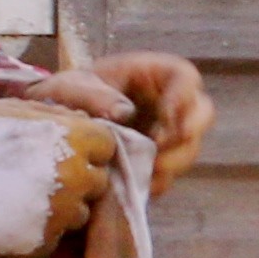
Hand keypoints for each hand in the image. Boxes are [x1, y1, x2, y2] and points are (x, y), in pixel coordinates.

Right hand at [0, 103, 119, 257]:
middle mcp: (79, 177)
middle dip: (79, 179)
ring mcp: (63, 213)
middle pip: (98, 182)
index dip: (89, 148)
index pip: (108, 145)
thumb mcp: (15, 108)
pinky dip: (40, 229)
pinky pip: (55, 236)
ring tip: (23, 197)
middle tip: (41, 176)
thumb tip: (82, 120)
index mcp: (77, 139)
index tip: (66, 151)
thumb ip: (57, 115)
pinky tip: (12, 216)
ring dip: (62, 207)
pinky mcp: (43, 242)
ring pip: (80, 213)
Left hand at [40, 50, 215, 186]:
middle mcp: (169, 102)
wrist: (56, 120)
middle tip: (158, 150)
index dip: (182, 98)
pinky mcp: (158, 158)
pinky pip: (172, 172)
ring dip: (173, 162)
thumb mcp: (72, 87)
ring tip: (145, 171)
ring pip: (191, 147)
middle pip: (202, 114)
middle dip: (185, 135)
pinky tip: (138, 183)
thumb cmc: (67, 94)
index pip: (185, 78)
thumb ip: (95, 96)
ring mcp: (167, 132)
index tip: (164, 119)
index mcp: (153, 74)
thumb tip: (125, 113)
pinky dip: (159, 180)